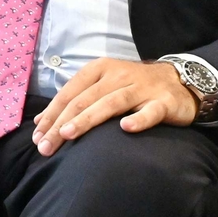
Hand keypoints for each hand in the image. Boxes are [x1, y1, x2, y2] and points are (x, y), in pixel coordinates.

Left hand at [31, 58, 197, 155]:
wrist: (180, 82)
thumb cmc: (133, 88)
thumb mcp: (102, 88)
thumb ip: (74, 101)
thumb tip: (40, 122)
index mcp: (99, 70)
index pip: (68, 94)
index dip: (51, 115)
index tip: (37, 137)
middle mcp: (117, 75)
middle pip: (84, 100)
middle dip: (61, 123)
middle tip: (45, 146)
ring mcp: (141, 88)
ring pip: (110, 103)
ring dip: (88, 119)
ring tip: (68, 134)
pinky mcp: (163, 102)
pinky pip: (150, 111)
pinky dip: (138, 119)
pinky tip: (126, 129)